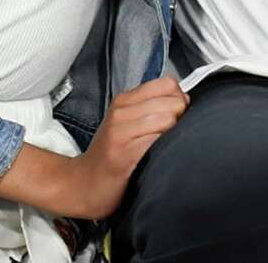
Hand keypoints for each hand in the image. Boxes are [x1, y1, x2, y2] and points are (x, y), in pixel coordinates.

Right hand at [62, 77, 188, 219]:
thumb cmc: (111, 154)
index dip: (178, 99)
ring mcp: (120, 133)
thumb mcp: (126, 122)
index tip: (175, 114)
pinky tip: (157, 159)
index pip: (167, 84)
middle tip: (170, 135)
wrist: (83, 184)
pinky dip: (164, 150)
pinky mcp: (123, 156)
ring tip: (164, 148)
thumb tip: (184, 100)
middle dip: (180, 118)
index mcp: (124, 100)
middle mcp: (121, 112)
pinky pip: (156, 143)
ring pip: (167, 120)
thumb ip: (151, 107)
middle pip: (172, 102)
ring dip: (173, 135)